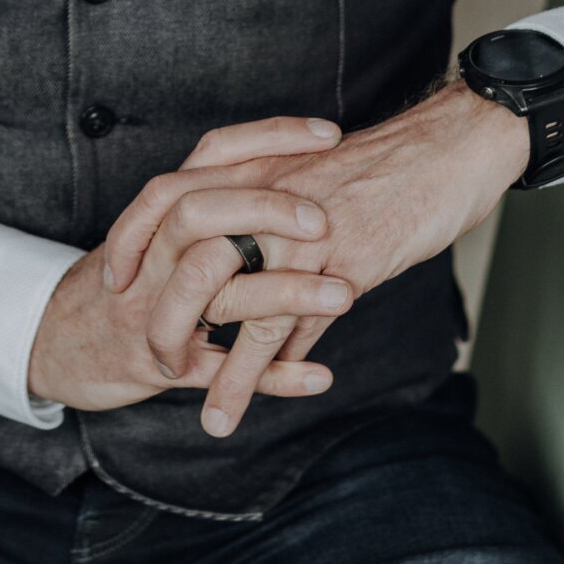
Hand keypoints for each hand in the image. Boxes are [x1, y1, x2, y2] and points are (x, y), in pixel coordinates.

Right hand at [26, 114, 352, 411]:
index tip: (331, 134)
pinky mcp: (159, 363)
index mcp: (162, 208)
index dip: (271, 138)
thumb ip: (216, 193)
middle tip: (322, 219)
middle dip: (263, 210)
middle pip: (200, 212)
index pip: (214, 152)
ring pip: (216, 293)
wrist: (55, 338)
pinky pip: (219, 370)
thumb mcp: (160, 224)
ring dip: (283, 294)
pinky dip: (270, 377)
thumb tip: (298, 160)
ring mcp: (154, 308)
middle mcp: (154, 251)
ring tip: (343, 295)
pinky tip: (318, 376)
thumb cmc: (130, 274)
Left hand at [103, 80, 534, 437]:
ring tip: (210, 413)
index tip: (117, 274)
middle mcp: (268, 195)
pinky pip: (293, 325)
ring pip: (243, 305)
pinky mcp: (342, 264)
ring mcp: (302, 232)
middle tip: (152, 358)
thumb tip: (249, 248)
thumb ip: (273, 204)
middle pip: (194, 258)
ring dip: (221, 368)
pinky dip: (269, 371)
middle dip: (169, 315)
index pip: (171, 195)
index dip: (135, 235)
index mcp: (255, 165)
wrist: (446, 150)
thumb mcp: (313, 171)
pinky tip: (256, 402)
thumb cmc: (385, 162)